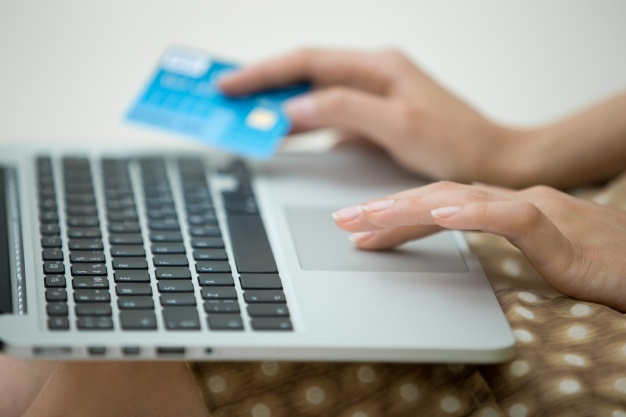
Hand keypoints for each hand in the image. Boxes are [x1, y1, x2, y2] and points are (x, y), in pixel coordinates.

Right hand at [219, 49, 530, 184]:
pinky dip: (303, 124)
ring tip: (244, 116)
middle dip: (263, 84)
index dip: (264, 73)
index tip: (230, 84)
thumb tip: (297, 105)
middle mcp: (373, 75)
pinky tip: (285, 133)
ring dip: (279, 105)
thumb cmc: (458, 143)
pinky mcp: (374, 119)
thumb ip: (345, 110)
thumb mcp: (399, 126)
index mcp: (378, 67)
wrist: (493, 163)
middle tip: (224, 98)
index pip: (307, 61)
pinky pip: (328, 116)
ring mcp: (373, 97)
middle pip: (305, 73)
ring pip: (314, 95)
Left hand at [332, 181, 625, 311]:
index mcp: (504, 207)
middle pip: (438, 198)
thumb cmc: (598, 260)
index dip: (395, 215)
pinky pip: (514, 218)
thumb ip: (498, 244)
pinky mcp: (561, 233)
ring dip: (412, 208)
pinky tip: (443, 217)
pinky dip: (476, 214)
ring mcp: (538, 211)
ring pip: (463, 200)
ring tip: (372, 216)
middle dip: (387, 208)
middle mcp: (514, 201)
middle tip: (343, 219)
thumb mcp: (536, 253)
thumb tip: (455, 244)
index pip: (438, 206)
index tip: (358, 228)